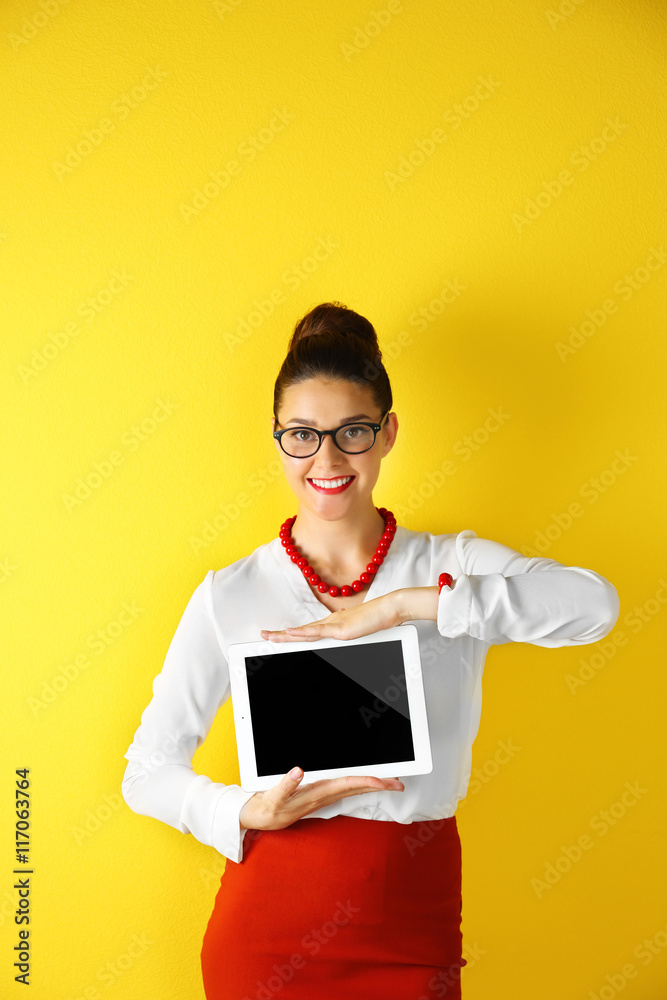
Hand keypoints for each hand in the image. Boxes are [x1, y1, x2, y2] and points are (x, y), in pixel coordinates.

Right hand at [239, 766, 404, 830]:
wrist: (259, 819)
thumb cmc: (267, 808)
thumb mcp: (272, 797)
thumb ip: (285, 785)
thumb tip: (298, 771)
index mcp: (316, 793)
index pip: (347, 785)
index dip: (367, 781)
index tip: (385, 781)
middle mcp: (323, 795)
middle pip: (356, 787)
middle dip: (378, 785)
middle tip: (399, 783)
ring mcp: (322, 796)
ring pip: (352, 788)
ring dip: (371, 784)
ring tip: (388, 781)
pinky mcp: (318, 795)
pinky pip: (342, 788)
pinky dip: (356, 783)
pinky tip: (365, 781)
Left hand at [260, 590, 402, 641]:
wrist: (390, 608)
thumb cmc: (378, 617)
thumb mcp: (359, 627)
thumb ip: (347, 629)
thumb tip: (341, 628)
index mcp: (333, 624)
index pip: (307, 630)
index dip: (291, 633)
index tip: (278, 635)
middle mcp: (329, 623)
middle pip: (300, 630)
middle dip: (280, 634)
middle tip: (262, 636)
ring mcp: (334, 625)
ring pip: (304, 631)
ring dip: (284, 635)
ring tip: (268, 637)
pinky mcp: (340, 629)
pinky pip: (317, 632)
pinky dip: (302, 632)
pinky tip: (289, 633)